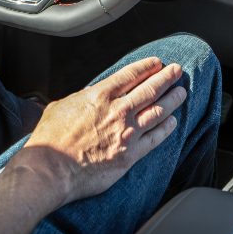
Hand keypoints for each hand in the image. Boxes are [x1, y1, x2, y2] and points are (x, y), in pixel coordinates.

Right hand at [17, 57, 186, 206]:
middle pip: (150, 89)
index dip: (147, 67)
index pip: (131, 75)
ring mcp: (127, 134)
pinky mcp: (130, 156)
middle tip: (177, 71)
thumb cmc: (51, 140)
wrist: (50, 170)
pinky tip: (173, 122)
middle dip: (166, 78)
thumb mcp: (63, 105)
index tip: (157, 63)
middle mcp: (117, 112)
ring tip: (181, 92)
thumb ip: (83, 97)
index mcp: (100, 96)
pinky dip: (167, 128)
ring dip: (173, 100)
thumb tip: (92, 94)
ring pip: (158, 111)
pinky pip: (155, 138)